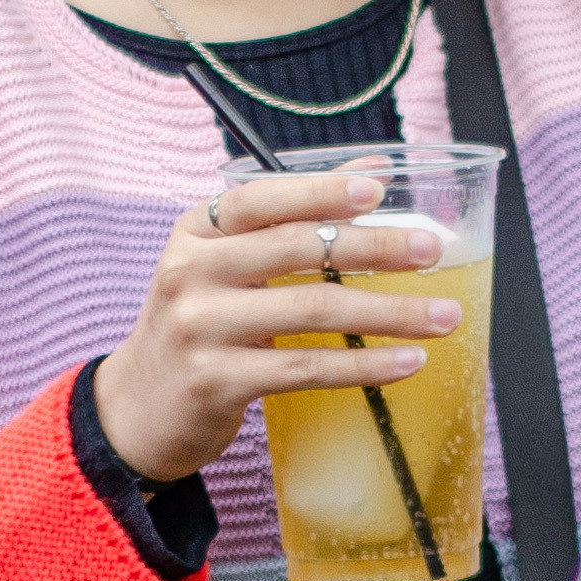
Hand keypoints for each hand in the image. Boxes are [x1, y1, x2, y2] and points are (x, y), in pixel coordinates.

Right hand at [93, 163, 459, 485]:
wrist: (138, 409)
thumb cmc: (199, 325)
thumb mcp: (224, 264)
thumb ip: (290, 219)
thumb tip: (375, 171)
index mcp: (196, 233)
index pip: (261, 198)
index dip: (320, 190)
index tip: (378, 190)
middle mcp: (190, 272)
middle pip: (297, 247)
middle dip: (374, 247)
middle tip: (431, 249)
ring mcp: (200, 328)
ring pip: (312, 309)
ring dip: (388, 312)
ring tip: (442, 316)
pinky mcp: (217, 381)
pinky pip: (307, 368)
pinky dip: (364, 364)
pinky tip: (406, 362)